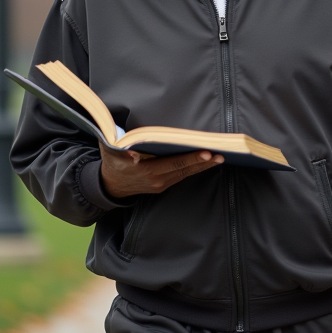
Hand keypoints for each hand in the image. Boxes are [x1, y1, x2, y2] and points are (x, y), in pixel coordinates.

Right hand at [98, 143, 223, 198]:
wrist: (110, 186)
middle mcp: (157, 180)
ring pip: (186, 174)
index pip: (174, 163)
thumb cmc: (112, 163)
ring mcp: (161, 184)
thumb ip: (116, 146)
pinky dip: (195, 169)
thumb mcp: (110, 152)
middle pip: (185, 170)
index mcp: (147, 171)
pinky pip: (182, 176)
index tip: (206, 152)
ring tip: (219, 157)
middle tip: (221, 154)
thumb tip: (130, 150)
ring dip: (203, 166)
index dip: (191, 158)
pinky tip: (207, 162)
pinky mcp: (163, 186)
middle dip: (204, 162)